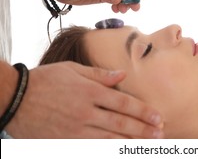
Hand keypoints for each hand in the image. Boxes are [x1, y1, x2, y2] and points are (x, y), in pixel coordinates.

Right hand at [6, 62, 162, 138]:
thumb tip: (123, 75)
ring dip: (131, 142)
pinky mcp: (65, 142)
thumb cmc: (45, 80)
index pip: (123, 103)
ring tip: (148, 146)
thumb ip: (100, 74)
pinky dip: (107, 150)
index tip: (158, 117)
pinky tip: (120, 151)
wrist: (14, 98)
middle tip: (160, 134)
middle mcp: (85, 112)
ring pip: (109, 138)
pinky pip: (91, 149)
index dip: (143, 111)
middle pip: (121, 123)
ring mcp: (75, 129)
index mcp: (89, 92)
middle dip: (143, 130)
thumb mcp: (72, 69)